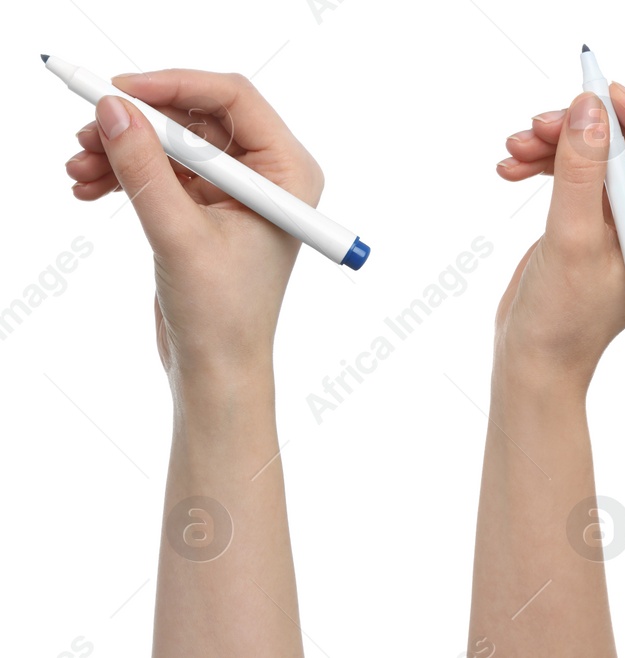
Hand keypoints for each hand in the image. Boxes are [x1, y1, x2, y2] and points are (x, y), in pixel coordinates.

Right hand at [64, 71, 322, 372]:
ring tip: (78, 170)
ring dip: (123, 149)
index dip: (174, 85)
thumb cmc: (222, 313)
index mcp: (288, 173)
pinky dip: (126, 172)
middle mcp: (269, 174)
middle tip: (85, 133)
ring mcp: (237, 190)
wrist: (216, 369)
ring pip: (173, 143)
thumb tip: (114, 110)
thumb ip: (145, 168)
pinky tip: (88, 187)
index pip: (234, 99)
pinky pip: (163, 169)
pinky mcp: (207, 208)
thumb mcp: (178, 233)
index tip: (118, 89)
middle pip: (197, 116)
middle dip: (139, 122)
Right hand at [494, 84, 624, 381]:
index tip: (603, 104)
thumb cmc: (566, 320)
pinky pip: (583, 163)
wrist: (534, 357)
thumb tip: (589, 109)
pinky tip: (513, 168)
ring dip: (561, 139)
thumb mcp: (574, 240)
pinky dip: (549, 158)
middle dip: (592, 128)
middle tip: (541, 125)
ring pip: (608, 146)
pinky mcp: (601, 212)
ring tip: (517, 148)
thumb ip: (582, 171)